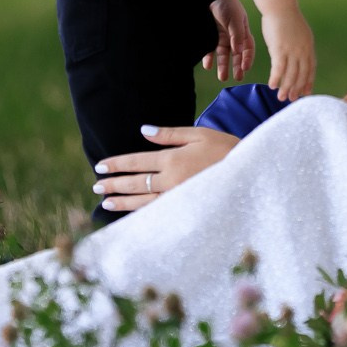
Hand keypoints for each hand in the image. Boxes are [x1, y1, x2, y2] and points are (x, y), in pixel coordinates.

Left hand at [92, 126, 239, 211]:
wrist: (249, 172)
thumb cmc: (225, 148)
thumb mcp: (198, 134)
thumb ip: (169, 134)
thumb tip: (143, 130)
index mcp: (172, 159)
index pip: (137, 162)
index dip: (117, 164)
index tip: (100, 166)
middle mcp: (171, 180)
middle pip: (135, 183)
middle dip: (114, 184)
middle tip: (96, 187)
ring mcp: (177, 197)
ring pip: (143, 201)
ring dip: (123, 202)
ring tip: (106, 203)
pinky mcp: (186, 208)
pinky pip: (157, 212)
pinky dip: (141, 214)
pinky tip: (131, 215)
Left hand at [203, 0, 254, 81]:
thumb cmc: (226, 3)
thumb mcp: (235, 19)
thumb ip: (237, 36)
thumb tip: (239, 51)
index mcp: (242, 30)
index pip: (248, 47)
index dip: (248, 58)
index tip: (245, 69)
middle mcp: (232, 35)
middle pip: (236, 53)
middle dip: (236, 66)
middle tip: (236, 78)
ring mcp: (221, 35)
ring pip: (223, 54)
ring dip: (223, 65)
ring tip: (221, 76)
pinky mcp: (210, 35)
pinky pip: (209, 49)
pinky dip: (209, 57)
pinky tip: (208, 65)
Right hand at [262, 7, 315, 102]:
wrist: (280, 7)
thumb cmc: (287, 18)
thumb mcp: (300, 33)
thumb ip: (301, 45)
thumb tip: (299, 55)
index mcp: (308, 47)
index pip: (310, 68)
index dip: (308, 82)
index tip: (306, 93)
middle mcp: (302, 51)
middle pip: (301, 74)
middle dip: (297, 88)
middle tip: (293, 100)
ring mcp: (292, 51)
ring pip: (290, 74)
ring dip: (286, 87)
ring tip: (282, 98)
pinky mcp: (280, 49)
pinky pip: (278, 68)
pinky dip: (276, 78)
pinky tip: (272, 86)